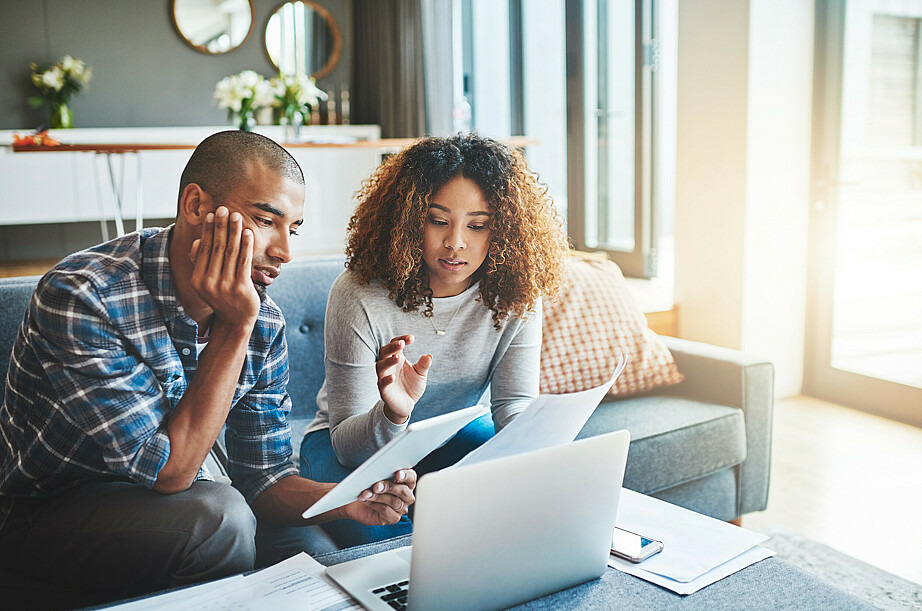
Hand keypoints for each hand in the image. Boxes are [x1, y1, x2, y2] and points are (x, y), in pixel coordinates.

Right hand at [188, 206, 260, 328]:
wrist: (235, 320)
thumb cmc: (222, 297)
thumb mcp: (205, 282)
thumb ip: (200, 263)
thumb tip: (196, 242)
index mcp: (198, 279)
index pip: (203, 249)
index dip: (208, 230)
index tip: (212, 214)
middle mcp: (209, 283)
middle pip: (216, 247)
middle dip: (221, 226)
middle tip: (224, 209)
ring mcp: (225, 286)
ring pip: (230, 252)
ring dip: (234, 231)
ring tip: (237, 216)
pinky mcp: (241, 288)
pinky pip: (244, 261)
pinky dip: (246, 245)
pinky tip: (248, 232)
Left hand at [341, 469, 416, 525]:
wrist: (356, 503)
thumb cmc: (368, 486)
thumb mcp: (374, 477)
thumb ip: (380, 474)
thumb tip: (378, 472)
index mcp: (406, 482)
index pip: (411, 477)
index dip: (406, 475)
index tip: (397, 474)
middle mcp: (406, 495)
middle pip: (403, 491)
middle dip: (389, 487)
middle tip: (376, 486)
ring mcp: (401, 508)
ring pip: (394, 501)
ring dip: (377, 496)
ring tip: (366, 493)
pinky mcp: (393, 518)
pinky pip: (386, 511)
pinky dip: (374, 504)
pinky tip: (365, 500)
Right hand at [376, 335, 431, 423]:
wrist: (407, 405)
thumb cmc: (411, 386)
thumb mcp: (420, 374)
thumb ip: (423, 365)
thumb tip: (429, 356)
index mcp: (397, 359)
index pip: (395, 344)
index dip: (401, 339)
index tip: (412, 338)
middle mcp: (389, 366)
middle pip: (384, 352)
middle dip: (392, 347)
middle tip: (401, 343)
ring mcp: (384, 377)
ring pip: (380, 366)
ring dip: (388, 361)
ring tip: (398, 357)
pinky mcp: (384, 390)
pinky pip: (382, 383)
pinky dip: (386, 379)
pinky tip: (393, 377)